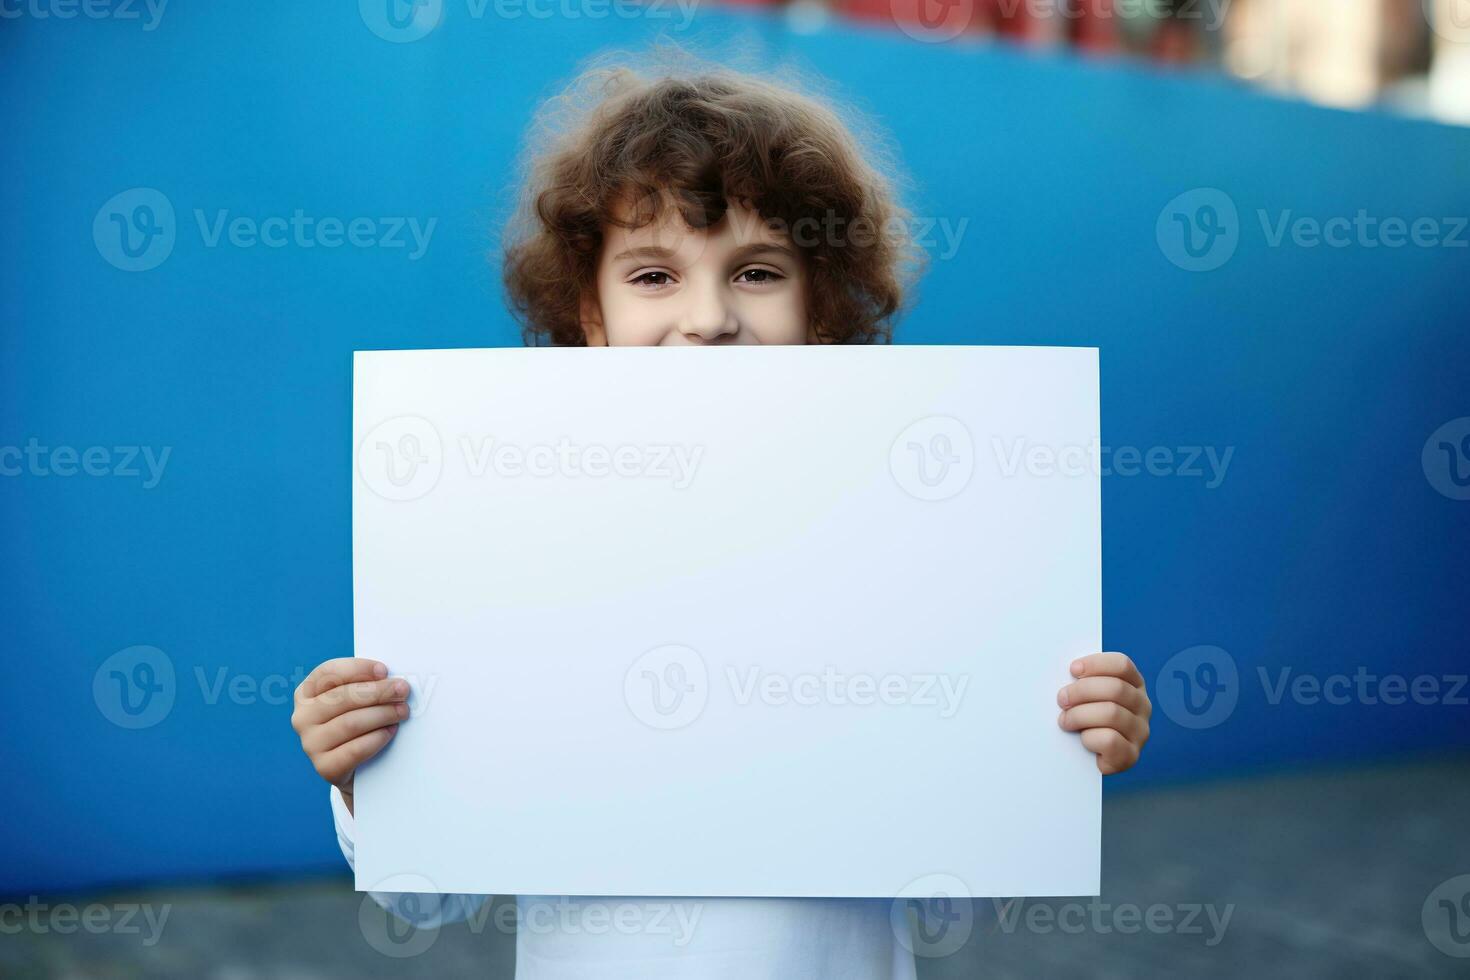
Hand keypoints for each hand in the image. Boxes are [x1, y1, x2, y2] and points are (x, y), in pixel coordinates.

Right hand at [291, 658, 409, 813]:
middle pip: (342, 698)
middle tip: (402, 690)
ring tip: (402, 711)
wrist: (357, 767)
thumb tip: (392, 679)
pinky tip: (390, 731)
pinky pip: (355, 750)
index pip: (328, 673)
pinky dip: (377, 738)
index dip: (357, 669)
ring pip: (350, 723)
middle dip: (378, 692)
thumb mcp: (356, 700)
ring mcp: (311, 743)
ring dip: (382, 714)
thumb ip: (366, 684)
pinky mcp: (324, 767)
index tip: (384, 670)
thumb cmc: (358, 722)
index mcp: (307, 692)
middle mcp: (303, 717)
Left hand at [1057, 652, 1149, 774]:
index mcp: (1133, 685)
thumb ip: (1082, 681)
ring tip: (1065, 720)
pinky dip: (1089, 738)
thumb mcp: (1086, 695)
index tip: (1073, 669)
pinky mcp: (1131, 754)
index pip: (1122, 665)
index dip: (1096, 664)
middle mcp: (1142, 706)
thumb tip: (1065, 671)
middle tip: (1062, 699)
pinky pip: (1110, 740)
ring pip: (1111, 713)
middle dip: (1081, 691)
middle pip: (1115, 688)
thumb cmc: (1084, 719)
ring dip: (1080, 715)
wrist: (1086, 759)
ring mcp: (1140, 731)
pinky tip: (1082, 739)